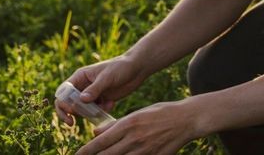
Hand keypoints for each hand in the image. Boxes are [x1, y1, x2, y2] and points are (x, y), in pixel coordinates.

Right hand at [56, 54, 147, 125]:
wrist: (136, 69)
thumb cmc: (120, 67)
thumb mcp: (107, 77)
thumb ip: (95, 89)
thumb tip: (80, 100)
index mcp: (80, 76)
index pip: (63, 91)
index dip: (62, 103)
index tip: (71, 111)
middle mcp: (83, 86)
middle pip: (69, 103)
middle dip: (73, 113)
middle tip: (76, 121)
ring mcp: (92, 94)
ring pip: (82, 110)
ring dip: (91, 113)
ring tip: (106, 105)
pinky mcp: (101, 101)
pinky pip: (95, 112)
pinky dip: (102, 112)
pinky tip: (112, 104)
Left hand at [76, 100, 197, 154]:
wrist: (186, 119)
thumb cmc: (160, 113)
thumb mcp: (136, 114)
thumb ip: (116, 125)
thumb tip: (96, 132)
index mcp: (128, 125)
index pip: (101, 141)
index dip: (86, 150)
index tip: (77, 154)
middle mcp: (134, 139)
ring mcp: (144, 151)